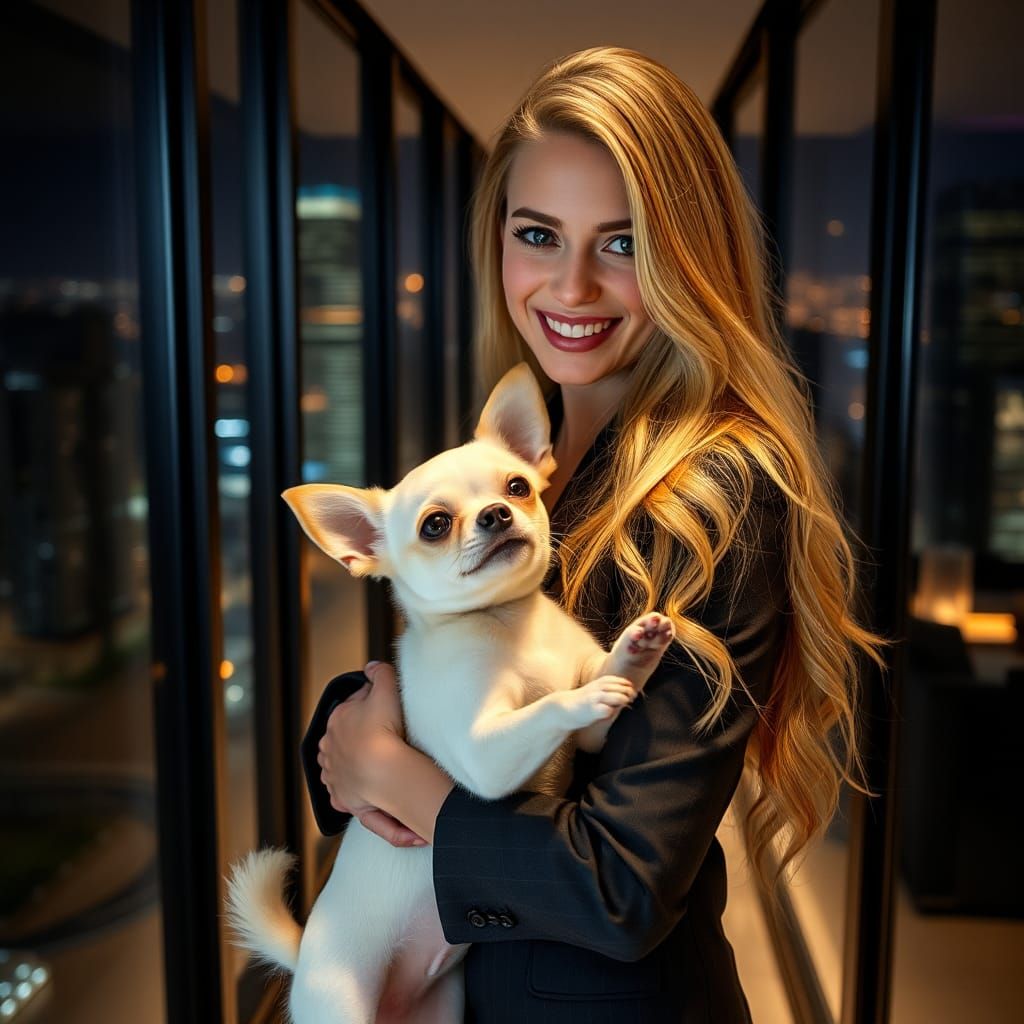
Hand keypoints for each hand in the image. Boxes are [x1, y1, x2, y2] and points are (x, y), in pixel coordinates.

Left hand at [317, 662, 427, 846]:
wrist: (382, 771)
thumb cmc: (384, 731)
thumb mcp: (386, 689)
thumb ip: (380, 673)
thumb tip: (372, 666)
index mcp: (337, 720)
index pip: (354, 708)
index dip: (373, 708)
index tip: (390, 712)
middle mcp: (330, 748)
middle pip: (347, 738)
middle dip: (362, 738)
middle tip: (388, 740)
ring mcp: (334, 774)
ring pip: (344, 767)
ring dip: (357, 767)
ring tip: (381, 769)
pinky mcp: (343, 798)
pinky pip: (348, 795)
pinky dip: (358, 795)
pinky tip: (374, 794)